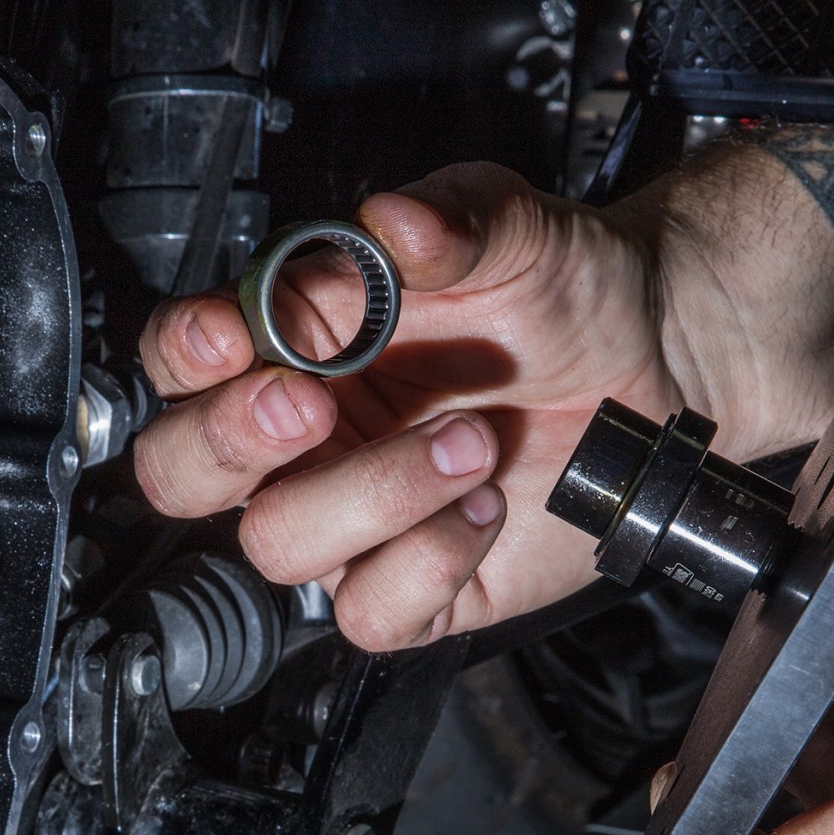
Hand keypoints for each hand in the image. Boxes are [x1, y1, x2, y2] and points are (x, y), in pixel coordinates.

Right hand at [135, 152, 833, 650]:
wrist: (649, 369)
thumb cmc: (565, 296)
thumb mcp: (515, 233)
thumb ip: (448, 223)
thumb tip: (386, 224)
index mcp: (297, 348)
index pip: (184, 364)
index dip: (186, 355)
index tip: (228, 335)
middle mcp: (307, 442)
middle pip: (185, 475)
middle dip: (230, 444)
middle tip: (307, 402)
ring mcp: (351, 521)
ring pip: (279, 546)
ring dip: (372, 494)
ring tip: (469, 442)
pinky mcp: (409, 586)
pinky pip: (370, 612)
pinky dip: (426, 565)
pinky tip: (484, 509)